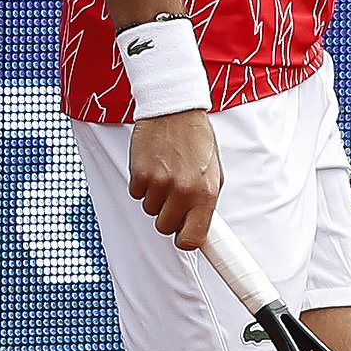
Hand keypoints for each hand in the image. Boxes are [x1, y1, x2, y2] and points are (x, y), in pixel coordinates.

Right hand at [128, 110, 222, 250]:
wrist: (175, 111)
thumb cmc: (196, 140)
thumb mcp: (214, 171)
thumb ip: (206, 200)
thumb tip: (201, 226)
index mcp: (206, 193)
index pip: (192, 238)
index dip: (186, 239)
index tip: (185, 237)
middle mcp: (183, 191)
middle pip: (165, 228)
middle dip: (169, 216)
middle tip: (174, 197)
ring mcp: (160, 183)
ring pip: (150, 210)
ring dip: (156, 198)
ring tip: (166, 175)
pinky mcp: (140, 174)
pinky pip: (137, 194)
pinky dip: (143, 185)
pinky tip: (153, 168)